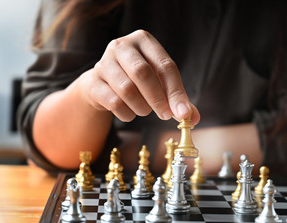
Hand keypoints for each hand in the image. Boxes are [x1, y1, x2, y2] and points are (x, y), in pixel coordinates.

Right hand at [81, 30, 199, 123]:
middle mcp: (122, 46)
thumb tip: (193, 118)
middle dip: (158, 99)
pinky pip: (114, 102)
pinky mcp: (93, 82)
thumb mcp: (159, 82)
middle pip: (143, 73)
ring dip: (142, 107)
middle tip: (166, 115)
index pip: (165, 65)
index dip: (176, 92)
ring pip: (127, 89)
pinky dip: (127, 113)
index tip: (183, 113)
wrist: (101, 84)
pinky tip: (130, 112)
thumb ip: (177, 98)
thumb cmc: (137, 81)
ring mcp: (104, 62)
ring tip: (145, 110)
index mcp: (143, 40)